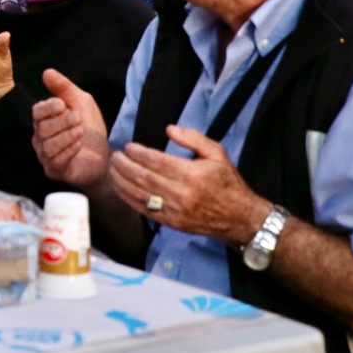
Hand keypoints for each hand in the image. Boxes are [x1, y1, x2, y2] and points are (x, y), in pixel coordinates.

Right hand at [31, 69, 112, 187]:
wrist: (104, 154)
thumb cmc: (90, 127)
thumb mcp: (81, 102)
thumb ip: (64, 88)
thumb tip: (47, 72)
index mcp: (44, 120)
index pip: (37, 111)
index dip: (48, 108)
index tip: (63, 105)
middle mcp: (41, 138)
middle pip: (42, 128)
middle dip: (61, 122)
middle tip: (79, 118)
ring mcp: (46, 155)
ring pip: (48, 145)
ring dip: (66, 136)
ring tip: (81, 131)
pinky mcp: (54, 170)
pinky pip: (55, 160)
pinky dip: (68, 150)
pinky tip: (79, 144)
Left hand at [109, 125, 268, 245]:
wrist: (239, 217)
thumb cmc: (227, 182)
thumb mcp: (217, 153)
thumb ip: (193, 138)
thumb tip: (169, 129)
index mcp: (192, 174)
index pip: (155, 161)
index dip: (137, 153)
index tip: (128, 147)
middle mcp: (181, 193)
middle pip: (143, 177)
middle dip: (124, 166)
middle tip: (114, 156)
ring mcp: (175, 210)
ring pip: (139, 194)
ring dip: (121, 181)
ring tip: (113, 170)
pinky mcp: (171, 223)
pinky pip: (144, 210)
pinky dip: (128, 199)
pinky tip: (120, 188)